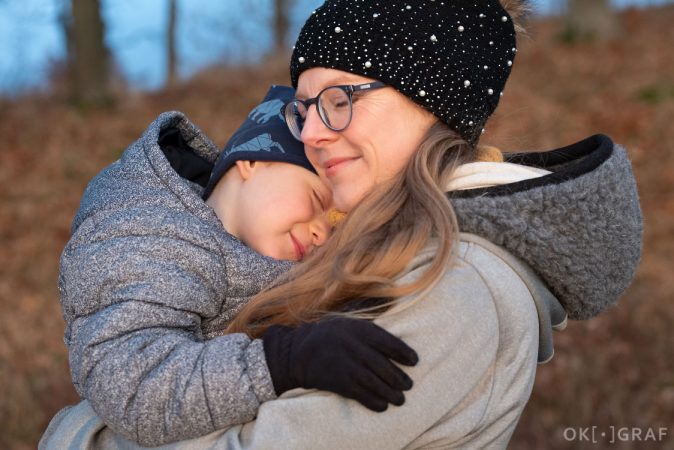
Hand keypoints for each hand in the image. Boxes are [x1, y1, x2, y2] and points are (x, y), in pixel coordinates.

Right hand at [262, 317, 417, 411]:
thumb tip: (395, 299)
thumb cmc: (328, 335)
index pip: (389, 342)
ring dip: (391, 393)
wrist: (297, 353)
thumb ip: (369, 312)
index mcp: (359, 330)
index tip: (414, 361)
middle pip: (384, 366)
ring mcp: (347, 367)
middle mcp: (355, 347)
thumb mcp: (347, 319)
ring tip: (400, 399)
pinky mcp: (340, 383)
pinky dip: (375, 402)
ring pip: (376, 383)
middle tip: (408, 385)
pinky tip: (383, 405)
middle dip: (399, 378)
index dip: (404, 353)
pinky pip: (363, 395)